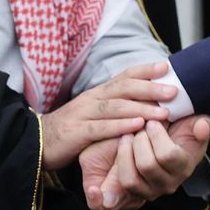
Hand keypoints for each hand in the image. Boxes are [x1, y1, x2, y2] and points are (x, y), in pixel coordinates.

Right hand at [41, 62, 174, 169]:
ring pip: (115, 107)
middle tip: (174, 91)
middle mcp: (91, 99)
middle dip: (150, 88)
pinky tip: (137, 126)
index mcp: (98, 93)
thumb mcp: (95, 114)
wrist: (36, 142)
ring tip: (163, 112)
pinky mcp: (76, 133)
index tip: (167, 67)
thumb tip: (147, 102)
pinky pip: (101, 128)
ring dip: (141, 108)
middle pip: (123, 88)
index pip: (124, 76)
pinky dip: (120, 125)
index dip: (145, 71)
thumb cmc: (72, 129)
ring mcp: (83, 114)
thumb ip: (116, 107)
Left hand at [87, 115, 209, 209]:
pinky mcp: (129, 196)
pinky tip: (95, 187)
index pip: (167, 155)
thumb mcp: (197, 125)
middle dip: (139, 140)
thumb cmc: (181, 131)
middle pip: (147, 165)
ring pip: (130, 179)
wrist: (168, 141)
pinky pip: (113, 200)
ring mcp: (148, 192)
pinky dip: (101, 196)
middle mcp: (167, 184)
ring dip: (124, 154)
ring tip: (125, 138)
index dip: (156, 135)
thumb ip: (204, 127)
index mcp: (183, 168)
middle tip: (138, 127)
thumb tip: (202, 127)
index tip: (152, 121)